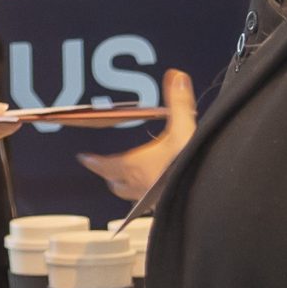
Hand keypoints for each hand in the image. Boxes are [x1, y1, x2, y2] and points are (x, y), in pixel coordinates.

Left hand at [75, 69, 196, 200]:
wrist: (202, 198)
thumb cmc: (187, 168)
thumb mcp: (184, 129)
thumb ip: (179, 103)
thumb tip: (176, 77)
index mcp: (136, 165)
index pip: (105, 164)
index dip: (94, 161)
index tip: (84, 158)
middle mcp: (139, 185)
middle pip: (115, 183)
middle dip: (109, 175)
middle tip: (105, 169)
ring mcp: (150, 202)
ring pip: (129, 197)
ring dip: (125, 188)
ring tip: (127, 182)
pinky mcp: (164, 210)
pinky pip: (146, 206)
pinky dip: (145, 200)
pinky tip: (155, 196)